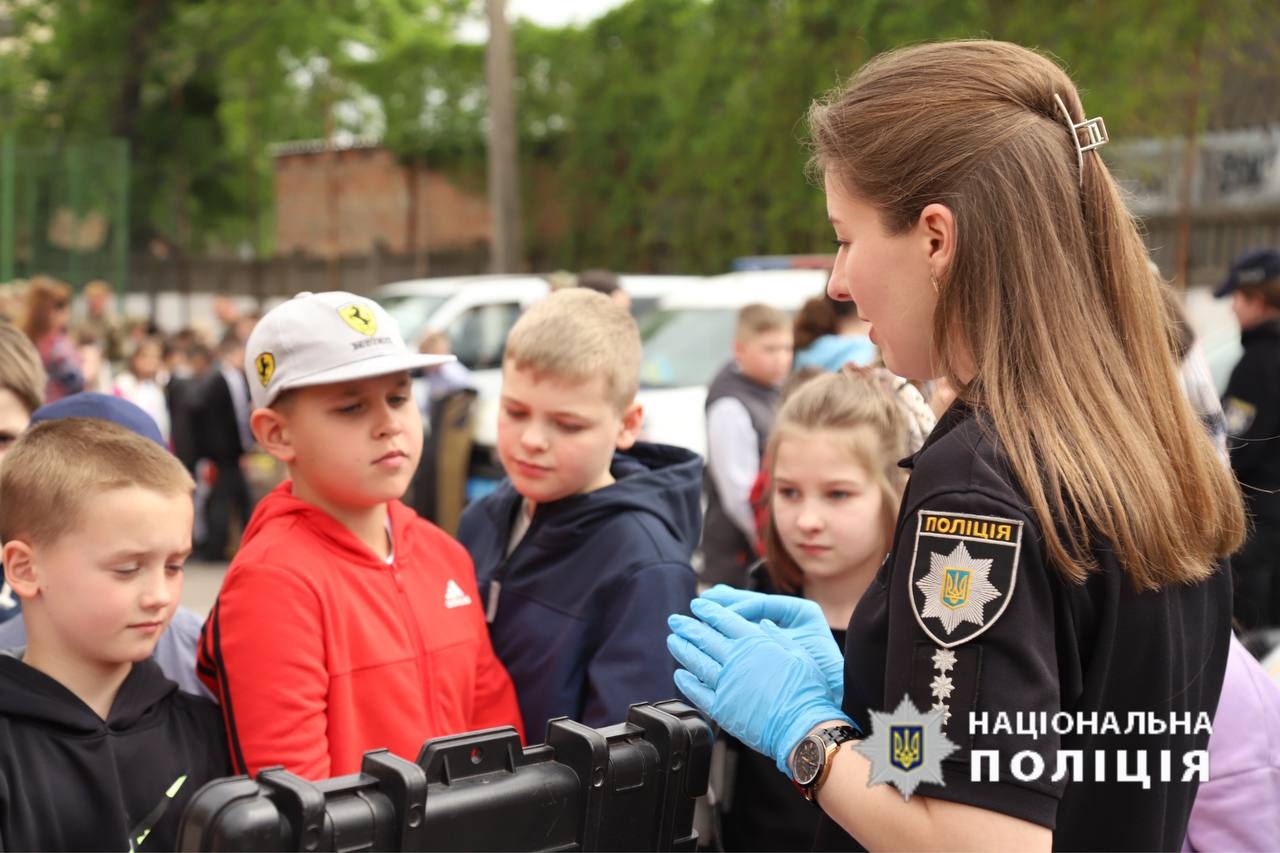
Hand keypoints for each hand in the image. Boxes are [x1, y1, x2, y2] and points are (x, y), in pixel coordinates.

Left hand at [668, 597, 851, 774]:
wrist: (802, 727)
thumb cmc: (806, 691)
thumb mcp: (799, 654)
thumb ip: (778, 637)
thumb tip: (763, 624)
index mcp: (755, 643)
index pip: (725, 621)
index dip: (709, 611)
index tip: (697, 605)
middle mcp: (736, 660)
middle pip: (705, 638)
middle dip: (688, 627)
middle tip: (675, 620)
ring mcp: (726, 684)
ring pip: (697, 662)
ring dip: (682, 649)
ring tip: (672, 640)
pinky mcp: (721, 708)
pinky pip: (697, 691)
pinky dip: (686, 682)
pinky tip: (679, 674)